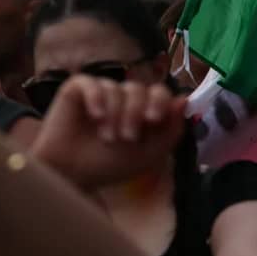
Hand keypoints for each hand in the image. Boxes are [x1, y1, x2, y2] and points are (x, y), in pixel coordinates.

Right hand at [32, 76, 184, 191]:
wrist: (72, 172)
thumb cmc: (109, 165)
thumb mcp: (148, 154)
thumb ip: (170, 130)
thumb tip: (184, 100)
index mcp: (141, 111)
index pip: (158, 93)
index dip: (159, 102)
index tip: (153, 120)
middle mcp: (122, 98)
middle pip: (138, 89)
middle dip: (135, 114)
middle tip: (127, 137)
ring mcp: (99, 92)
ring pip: (115, 88)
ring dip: (114, 115)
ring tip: (107, 138)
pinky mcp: (76, 89)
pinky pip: (91, 83)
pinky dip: (96, 99)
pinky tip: (95, 117)